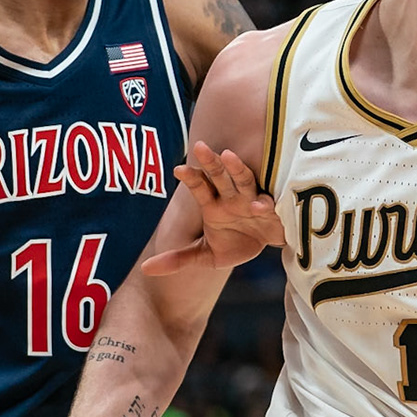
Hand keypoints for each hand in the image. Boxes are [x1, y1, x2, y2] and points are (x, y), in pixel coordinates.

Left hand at [142, 141, 284, 275]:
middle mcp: (231, 198)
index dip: (191, 178)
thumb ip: (178, 259)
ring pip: (243, 180)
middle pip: (219, 176)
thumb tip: (145, 269)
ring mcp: (251, 201)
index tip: (178, 170)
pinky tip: (256, 206)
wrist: (264, 248)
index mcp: (213, 205)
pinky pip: (267, 204)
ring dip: (236, 169)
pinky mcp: (271, 211)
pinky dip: (262, 204)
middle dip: (210, 162)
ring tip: (228, 156)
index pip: (199, 187)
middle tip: (199, 147)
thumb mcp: (205, 255)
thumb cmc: (234, 244)